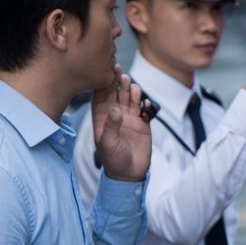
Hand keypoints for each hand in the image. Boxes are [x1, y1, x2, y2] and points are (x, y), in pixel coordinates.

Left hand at [93, 66, 151, 181]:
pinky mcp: (143, 124)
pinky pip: (144, 109)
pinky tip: (144, 101)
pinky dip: (144, 104)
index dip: (102, 86)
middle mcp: (115, 115)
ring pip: (130, 99)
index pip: (101, 98)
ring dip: (131, 90)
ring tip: (131, 84)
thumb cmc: (113, 159)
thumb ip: (110, 125)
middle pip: (116, 94)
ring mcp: (129, 119)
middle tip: (118, 70)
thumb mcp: (107, 143)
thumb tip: (116, 109)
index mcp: (102, 118)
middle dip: (117, 83)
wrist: (129, 173)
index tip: (104, 74)